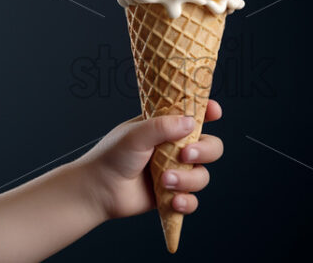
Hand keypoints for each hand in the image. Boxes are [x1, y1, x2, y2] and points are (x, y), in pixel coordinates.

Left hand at [76, 100, 223, 219]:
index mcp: (166, 127)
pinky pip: (193, 200)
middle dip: (205, 151)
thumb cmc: (111, 156)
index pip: (195, 115)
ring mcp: (176, 172)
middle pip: (211, 146)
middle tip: (185, 155)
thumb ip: (162, 126)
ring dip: (188, 180)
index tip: (215, 112)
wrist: (97, 190)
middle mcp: (175, 149)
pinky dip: (187, 202)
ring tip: (165, 181)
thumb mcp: (135, 135)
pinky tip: (174, 201)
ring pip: (202, 176)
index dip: (209, 111)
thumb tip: (191, 122)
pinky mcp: (172, 195)